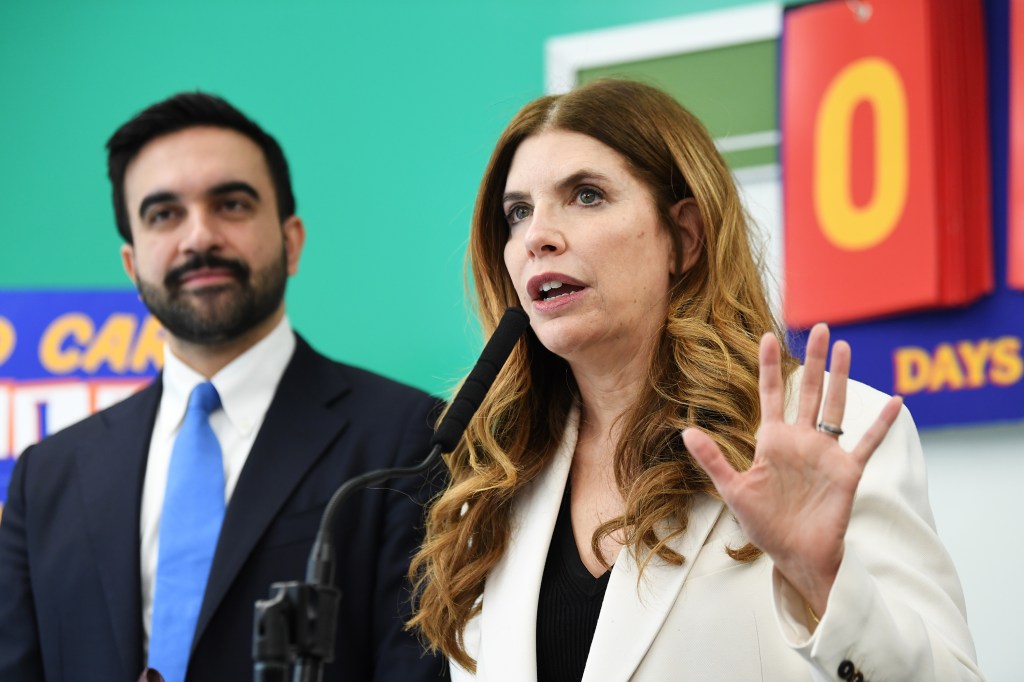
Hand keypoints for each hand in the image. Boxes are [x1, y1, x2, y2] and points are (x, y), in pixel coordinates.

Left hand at [682, 323, 902, 616]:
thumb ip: (713, 459)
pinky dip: (881, 423)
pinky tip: (896, 402)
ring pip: (835, 406)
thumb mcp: (733, 490)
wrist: (796, 556)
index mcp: (772, 441)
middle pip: (808, 390)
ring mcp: (825, 453)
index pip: (772, 394)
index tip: (768, 335)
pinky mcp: (847, 471)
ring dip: (841, 377)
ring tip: (844, 346)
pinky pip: (867, 442)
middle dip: (812, 359)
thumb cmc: (764, 526)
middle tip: (819, 326)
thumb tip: (685, 431)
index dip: (770, 366)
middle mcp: (800, 440)